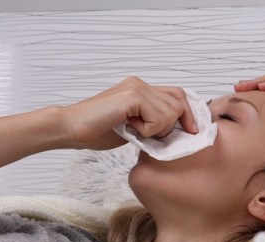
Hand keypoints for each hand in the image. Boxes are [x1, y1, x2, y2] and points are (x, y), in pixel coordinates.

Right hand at [60, 77, 198, 150]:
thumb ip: (154, 122)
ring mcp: (136, 87)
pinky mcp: (132, 95)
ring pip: (171, 112)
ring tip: (136, 130)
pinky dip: (148, 129)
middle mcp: (141, 83)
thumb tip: (180, 130)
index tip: (192, 131)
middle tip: (152, 134)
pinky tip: (130, 128)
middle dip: (174, 124)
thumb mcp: (136, 127)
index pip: (178, 95)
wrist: (72, 129)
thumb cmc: (99, 131)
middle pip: (180, 101)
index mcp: (141, 89)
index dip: (188, 113)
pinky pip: (158, 117)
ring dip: (158, 129)